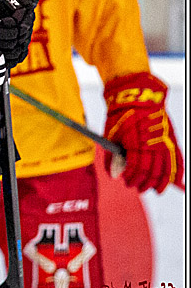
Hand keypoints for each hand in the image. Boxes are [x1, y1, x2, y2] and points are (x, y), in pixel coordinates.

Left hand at [104, 72, 183, 192]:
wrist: (137, 97)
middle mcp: (152, 143)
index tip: (126, 182)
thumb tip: (114, 176)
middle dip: (143, 182)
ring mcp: (164, 141)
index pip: (136, 168)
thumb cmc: (120, 116)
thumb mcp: (110, 134)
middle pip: (151, 171)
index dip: (131, 178)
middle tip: (138, 188)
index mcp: (135, 141)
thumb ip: (112, 156)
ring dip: (160, 182)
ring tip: (155, 190)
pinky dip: (177, 172)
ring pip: (166, 169)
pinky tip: (175, 182)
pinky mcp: (171, 138)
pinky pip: (177, 159)